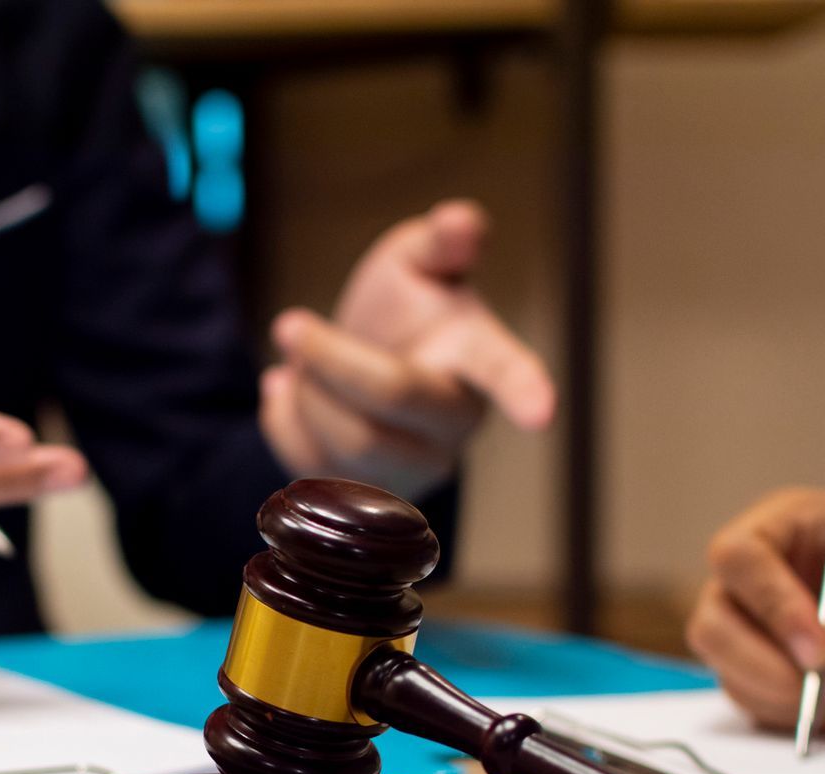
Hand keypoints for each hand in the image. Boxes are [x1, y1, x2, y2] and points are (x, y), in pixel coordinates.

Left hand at [258, 200, 553, 494]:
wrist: (358, 363)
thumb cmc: (401, 308)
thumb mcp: (415, 261)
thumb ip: (440, 242)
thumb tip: (461, 220)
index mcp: (480, 358)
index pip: (508, 372)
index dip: (525, 391)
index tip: (541, 413)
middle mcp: (456, 424)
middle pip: (394, 395)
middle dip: (330, 357)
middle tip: (288, 324)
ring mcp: (417, 469)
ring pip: (351, 442)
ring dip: (307, 392)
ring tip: (297, 361)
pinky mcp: (368, 502)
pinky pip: (309, 467)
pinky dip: (283, 418)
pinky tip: (289, 393)